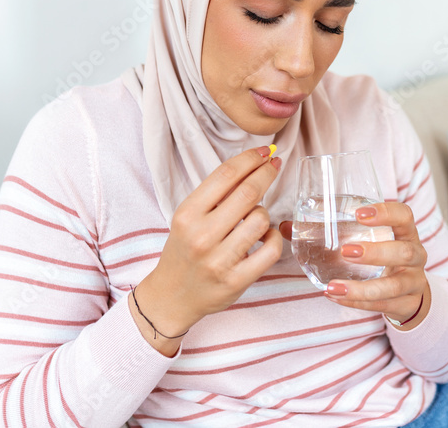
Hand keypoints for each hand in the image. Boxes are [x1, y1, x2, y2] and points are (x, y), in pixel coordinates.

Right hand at [132, 146, 283, 353]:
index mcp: (187, 214)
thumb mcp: (188, 218)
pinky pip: (270, 250)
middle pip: (247, 193)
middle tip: (274, 165)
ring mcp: (219, 260)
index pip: (225, 175)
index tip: (264, 152)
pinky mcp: (236, 281)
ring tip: (256, 217)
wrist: (172, 296)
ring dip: (264, 212)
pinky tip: (265, 236)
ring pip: (260, 220)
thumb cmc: (184, 250)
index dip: (249, 159)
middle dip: (266, 173)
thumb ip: (214, 195)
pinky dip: (273, 238)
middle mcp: (201, 236)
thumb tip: (251, 165)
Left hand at [279, 201, 429, 329]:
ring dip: (363, 287)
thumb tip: (286, 226)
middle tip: (345, 250)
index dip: (385, 213)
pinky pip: (383, 305)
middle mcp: (415, 255)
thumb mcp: (367, 239)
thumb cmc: (382, 256)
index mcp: (405, 232)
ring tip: (334, 286)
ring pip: (395, 285)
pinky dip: (359, 302)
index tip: (359, 213)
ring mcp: (413, 282)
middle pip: (403, 252)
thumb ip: (327, 231)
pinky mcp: (406, 304)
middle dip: (375, 252)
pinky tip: (337, 296)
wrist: (410, 291)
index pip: (404, 216)